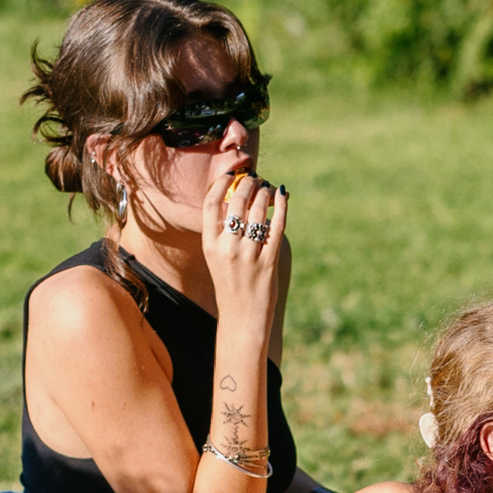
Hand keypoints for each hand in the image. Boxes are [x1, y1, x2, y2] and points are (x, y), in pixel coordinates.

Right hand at [201, 171, 287, 320]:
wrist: (242, 316)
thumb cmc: (230, 283)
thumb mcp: (217, 257)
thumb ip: (223, 232)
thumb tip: (238, 199)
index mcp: (210, 245)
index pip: (210, 204)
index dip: (221, 184)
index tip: (231, 175)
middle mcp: (227, 248)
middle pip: (237, 202)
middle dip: (248, 184)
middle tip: (255, 178)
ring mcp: (248, 255)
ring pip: (258, 211)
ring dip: (264, 193)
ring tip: (267, 188)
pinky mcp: (268, 262)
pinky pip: (277, 227)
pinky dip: (281, 207)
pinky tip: (282, 196)